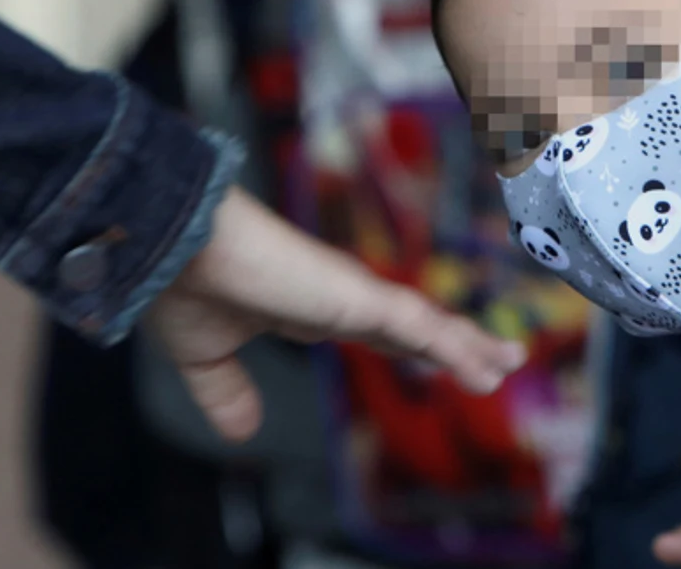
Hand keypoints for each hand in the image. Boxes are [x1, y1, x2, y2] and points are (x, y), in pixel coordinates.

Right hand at [145, 186, 525, 440]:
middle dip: (455, 343)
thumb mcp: (207, 358)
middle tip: (496, 359)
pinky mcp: (358, 297)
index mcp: (312, 310)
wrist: (173, 249)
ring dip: (469, 344)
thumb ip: (229, 393)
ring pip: (427, 324)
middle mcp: (341, 299)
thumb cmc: (183, 285)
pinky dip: (454, 344)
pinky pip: (419, 324)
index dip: (412, 346)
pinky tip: (483, 362)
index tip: (440, 359)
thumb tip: (242, 431)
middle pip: (414, 326)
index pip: (378, 331)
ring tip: (507, 362)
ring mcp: (354, 295)